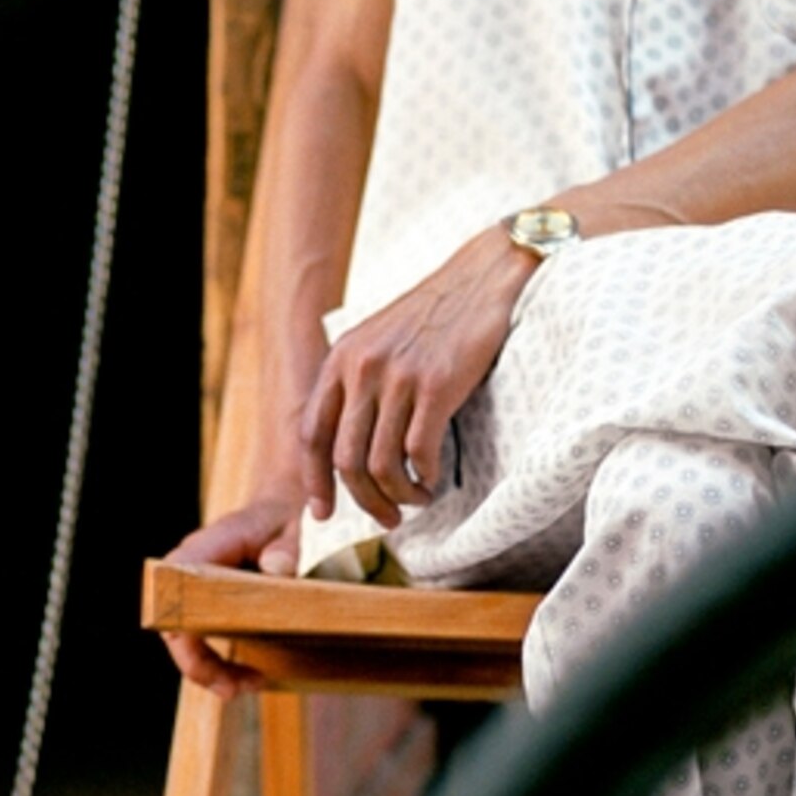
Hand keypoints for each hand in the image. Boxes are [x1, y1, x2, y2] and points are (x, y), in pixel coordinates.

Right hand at [159, 497, 303, 693]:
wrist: (282, 504)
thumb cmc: (287, 515)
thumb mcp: (295, 527)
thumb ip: (288, 546)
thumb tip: (276, 569)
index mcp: (206, 546)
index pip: (173, 593)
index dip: (182, 633)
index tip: (209, 662)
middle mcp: (190, 567)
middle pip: (172, 626)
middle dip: (199, 665)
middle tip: (235, 690)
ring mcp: (193, 586)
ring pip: (182, 637)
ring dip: (209, 668)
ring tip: (249, 685)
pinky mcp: (204, 600)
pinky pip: (198, 635)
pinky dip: (217, 660)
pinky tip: (247, 674)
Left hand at [299, 228, 531, 528]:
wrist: (484, 277)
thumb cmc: (435, 317)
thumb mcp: (378, 341)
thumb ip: (358, 384)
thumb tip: (348, 450)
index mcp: (341, 359)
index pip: (311, 434)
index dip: (314, 481)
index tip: (323, 513)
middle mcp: (362, 367)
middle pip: (345, 460)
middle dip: (363, 501)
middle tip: (386, 519)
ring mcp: (398, 376)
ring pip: (381, 464)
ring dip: (398, 496)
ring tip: (417, 500)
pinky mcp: (437, 384)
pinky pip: (419, 453)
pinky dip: (426, 478)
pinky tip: (435, 481)